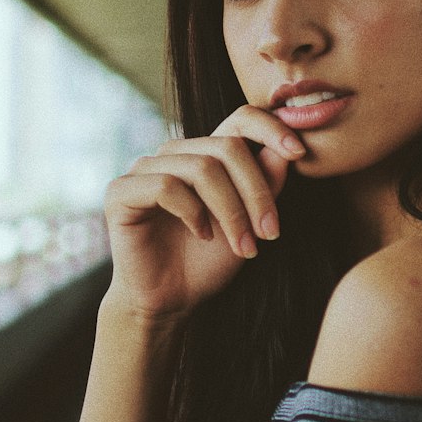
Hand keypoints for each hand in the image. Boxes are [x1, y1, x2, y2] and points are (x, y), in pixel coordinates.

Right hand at [101, 104, 306, 320]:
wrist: (172, 301)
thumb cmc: (209, 262)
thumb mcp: (250, 222)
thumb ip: (266, 185)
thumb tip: (287, 150)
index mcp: (205, 154)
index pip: (239, 119)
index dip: (271, 128)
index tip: (299, 153)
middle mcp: (174, 154)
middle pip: (227, 148)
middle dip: (256, 192)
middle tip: (270, 233)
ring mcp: (145, 169)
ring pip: (201, 168)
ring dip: (231, 211)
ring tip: (243, 246)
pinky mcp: (121, 192)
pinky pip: (166, 186)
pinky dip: (193, 213)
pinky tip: (202, 236)